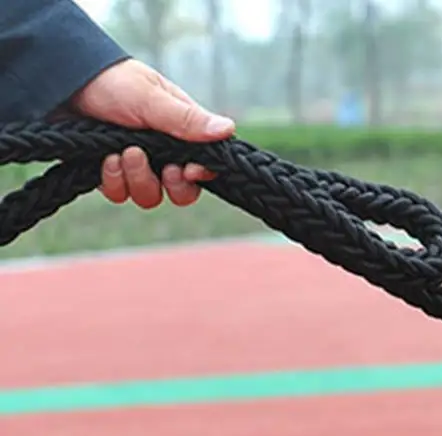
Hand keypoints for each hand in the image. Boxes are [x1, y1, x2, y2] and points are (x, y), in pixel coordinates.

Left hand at [69, 58, 235, 208]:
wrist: (60, 81)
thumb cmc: (111, 82)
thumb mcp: (151, 100)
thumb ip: (187, 121)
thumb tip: (229, 129)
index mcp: (180, 134)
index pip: (204, 167)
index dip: (200, 176)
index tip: (189, 170)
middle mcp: (161, 153)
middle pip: (180, 192)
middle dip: (170, 186)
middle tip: (162, 169)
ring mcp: (136, 165)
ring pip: (149, 196)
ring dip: (138, 180)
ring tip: (122, 154)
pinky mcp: (110, 173)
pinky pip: (120, 194)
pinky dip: (113, 181)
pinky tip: (105, 159)